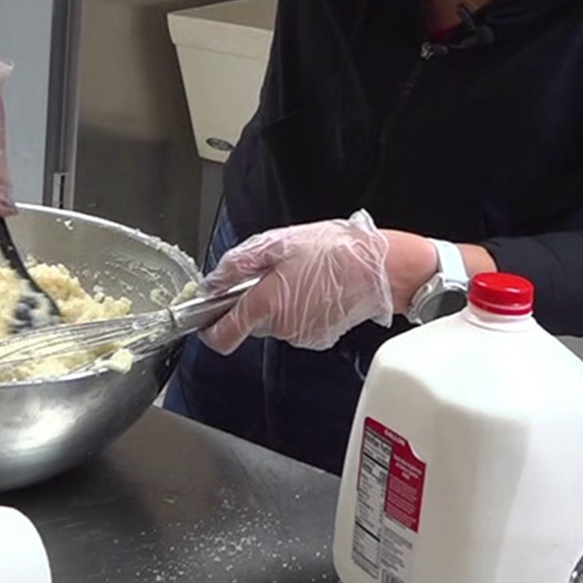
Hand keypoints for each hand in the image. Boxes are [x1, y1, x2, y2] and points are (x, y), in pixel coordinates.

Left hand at [199, 210, 395, 352]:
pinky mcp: (317, 339)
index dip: (208, 330)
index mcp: (267, 302)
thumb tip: (212, 283)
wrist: (378, 269)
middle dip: (252, 301)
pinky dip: (296, 311)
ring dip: (276, 304)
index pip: (223, 336)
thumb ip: (237, 265)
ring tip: (299, 277)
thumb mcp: (276, 243)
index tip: (205, 320)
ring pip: (272, 324)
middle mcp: (281, 326)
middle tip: (271, 274)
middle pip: (249, 323)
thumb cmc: (332, 251)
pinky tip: (313, 290)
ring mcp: (300, 336)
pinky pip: (293, 327)